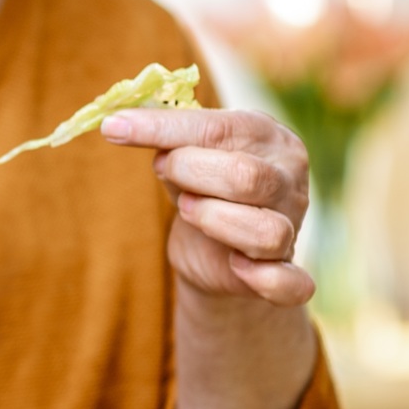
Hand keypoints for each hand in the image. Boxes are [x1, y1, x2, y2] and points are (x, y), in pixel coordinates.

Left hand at [102, 108, 314, 306]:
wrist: (218, 254)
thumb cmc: (200, 191)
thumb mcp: (184, 159)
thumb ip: (166, 142)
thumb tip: (119, 124)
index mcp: (270, 137)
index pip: (219, 128)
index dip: (163, 128)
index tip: (114, 127)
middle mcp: (290, 178)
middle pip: (244, 176)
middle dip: (188, 172)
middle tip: (165, 172)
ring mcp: (293, 226)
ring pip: (265, 230)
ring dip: (214, 220)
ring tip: (188, 209)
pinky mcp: (287, 272)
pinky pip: (290, 283)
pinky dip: (265, 279)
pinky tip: (237, 266)